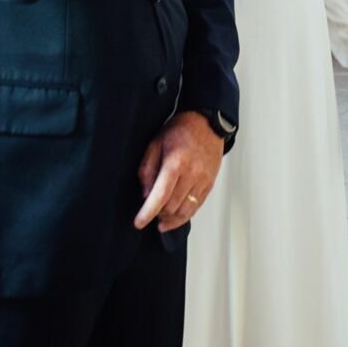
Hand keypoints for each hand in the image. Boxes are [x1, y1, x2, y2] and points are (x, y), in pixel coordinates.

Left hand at [134, 110, 223, 232]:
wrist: (206, 123)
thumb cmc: (181, 130)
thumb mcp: (156, 143)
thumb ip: (148, 168)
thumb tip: (145, 194)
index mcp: (176, 162)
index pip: (160, 195)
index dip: (148, 212)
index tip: (139, 222)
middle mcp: (192, 174)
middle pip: (171, 206)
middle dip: (158, 213)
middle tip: (149, 211)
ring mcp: (202, 181)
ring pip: (184, 211)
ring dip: (170, 218)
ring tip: (161, 217)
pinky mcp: (209, 185)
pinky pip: (196, 208)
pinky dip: (184, 216)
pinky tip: (174, 216)